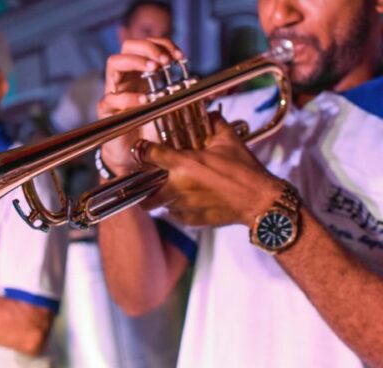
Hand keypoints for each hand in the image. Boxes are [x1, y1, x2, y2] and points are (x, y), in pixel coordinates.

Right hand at [97, 38, 184, 175]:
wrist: (133, 156)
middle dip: (148, 47)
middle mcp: (127, 78)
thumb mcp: (176, 110)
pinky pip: (112, 97)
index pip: (149, 46)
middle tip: (163, 60)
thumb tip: (218, 89)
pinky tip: (144, 101)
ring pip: (114, 63)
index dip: (164, 45)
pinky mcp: (107, 110)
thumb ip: (191, 97)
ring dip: (135, 61)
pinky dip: (129, 97)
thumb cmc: (152, 130)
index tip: (180, 57)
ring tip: (152, 69)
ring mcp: (114, 91)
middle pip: (128, 46)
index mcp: (142, 73)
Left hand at [137, 114, 282, 226]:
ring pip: (161, 205)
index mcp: (183, 164)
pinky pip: (176, 214)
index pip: (148, 155)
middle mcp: (178, 186)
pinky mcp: (190, 220)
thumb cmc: (244, 171)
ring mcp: (183, 205)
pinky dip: (178, 209)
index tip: (142, 151)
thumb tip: (210, 113)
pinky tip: (189, 201)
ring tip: (173, 192)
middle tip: (148, 183)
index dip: (142, 151)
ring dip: (163, 198)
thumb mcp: (229, 141)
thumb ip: (215, 124)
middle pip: (145, 193)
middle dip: (143, 190)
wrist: (259, 200)